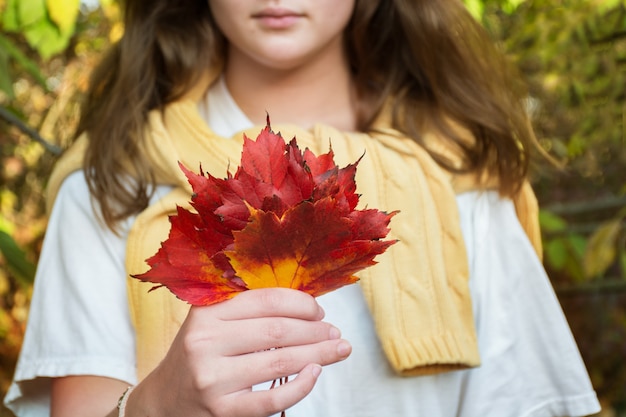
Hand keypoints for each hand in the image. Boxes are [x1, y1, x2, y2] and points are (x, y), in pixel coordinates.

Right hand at [127, 288, 351, 416]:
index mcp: (207, 312)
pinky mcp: (222, 409)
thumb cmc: (199, 353)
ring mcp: (213, 378)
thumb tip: (306, 304)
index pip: (266, 300)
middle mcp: (206, 342)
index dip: (301, 303)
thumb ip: (247, 308)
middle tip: (334, 332)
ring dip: (318, 354)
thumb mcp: (212, 321)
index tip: (319, 310)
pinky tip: (315, 374)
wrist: (164, 398)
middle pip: (277, 330)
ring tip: (337, 349)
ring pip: (280, 361)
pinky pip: (272, 399)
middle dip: (316, 330)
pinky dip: (301, 386)